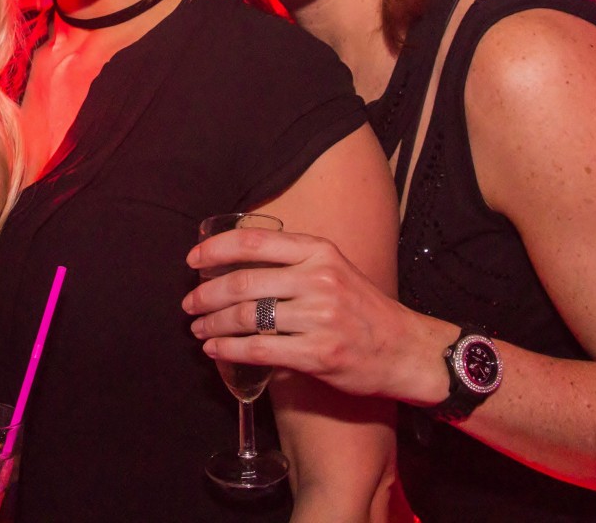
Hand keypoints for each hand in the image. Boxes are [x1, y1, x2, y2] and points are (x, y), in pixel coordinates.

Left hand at [183, 229, 444, 404]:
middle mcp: (319, 279)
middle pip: (243, 282)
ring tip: (199, 328)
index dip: (215, 249)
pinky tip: (216, 349)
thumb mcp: (335, 269)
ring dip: (213, 324)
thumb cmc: (363, 309)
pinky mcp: (318, 353)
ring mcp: (319, 317)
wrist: (405, 349)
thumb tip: (237, 263)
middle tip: (189, 304)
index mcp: (320, 251)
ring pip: (247, 317)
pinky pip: (259, 349)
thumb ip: (294, 262)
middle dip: (206, 295)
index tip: (193, 260)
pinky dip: (229, 349)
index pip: (254, 241)